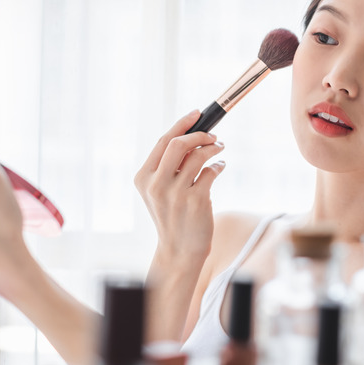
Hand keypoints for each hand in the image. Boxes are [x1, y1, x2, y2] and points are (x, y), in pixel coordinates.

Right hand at [134, 110, 225, 261]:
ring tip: (220, 149)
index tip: (197, 114)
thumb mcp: (160, 191)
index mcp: (143, 178)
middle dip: (199, 134)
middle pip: (178, 144)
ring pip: (198, 156)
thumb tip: (192, 135)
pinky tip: (219, 166)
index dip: (182, 124)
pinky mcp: (195, 201)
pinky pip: (211, 171)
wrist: (179, 250)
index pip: (163, 141)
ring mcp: (175, 193)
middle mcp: (156, 185)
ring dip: (213, 148)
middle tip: (213, 135)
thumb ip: (169, 166)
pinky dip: (218, 165)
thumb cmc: (173, 215)